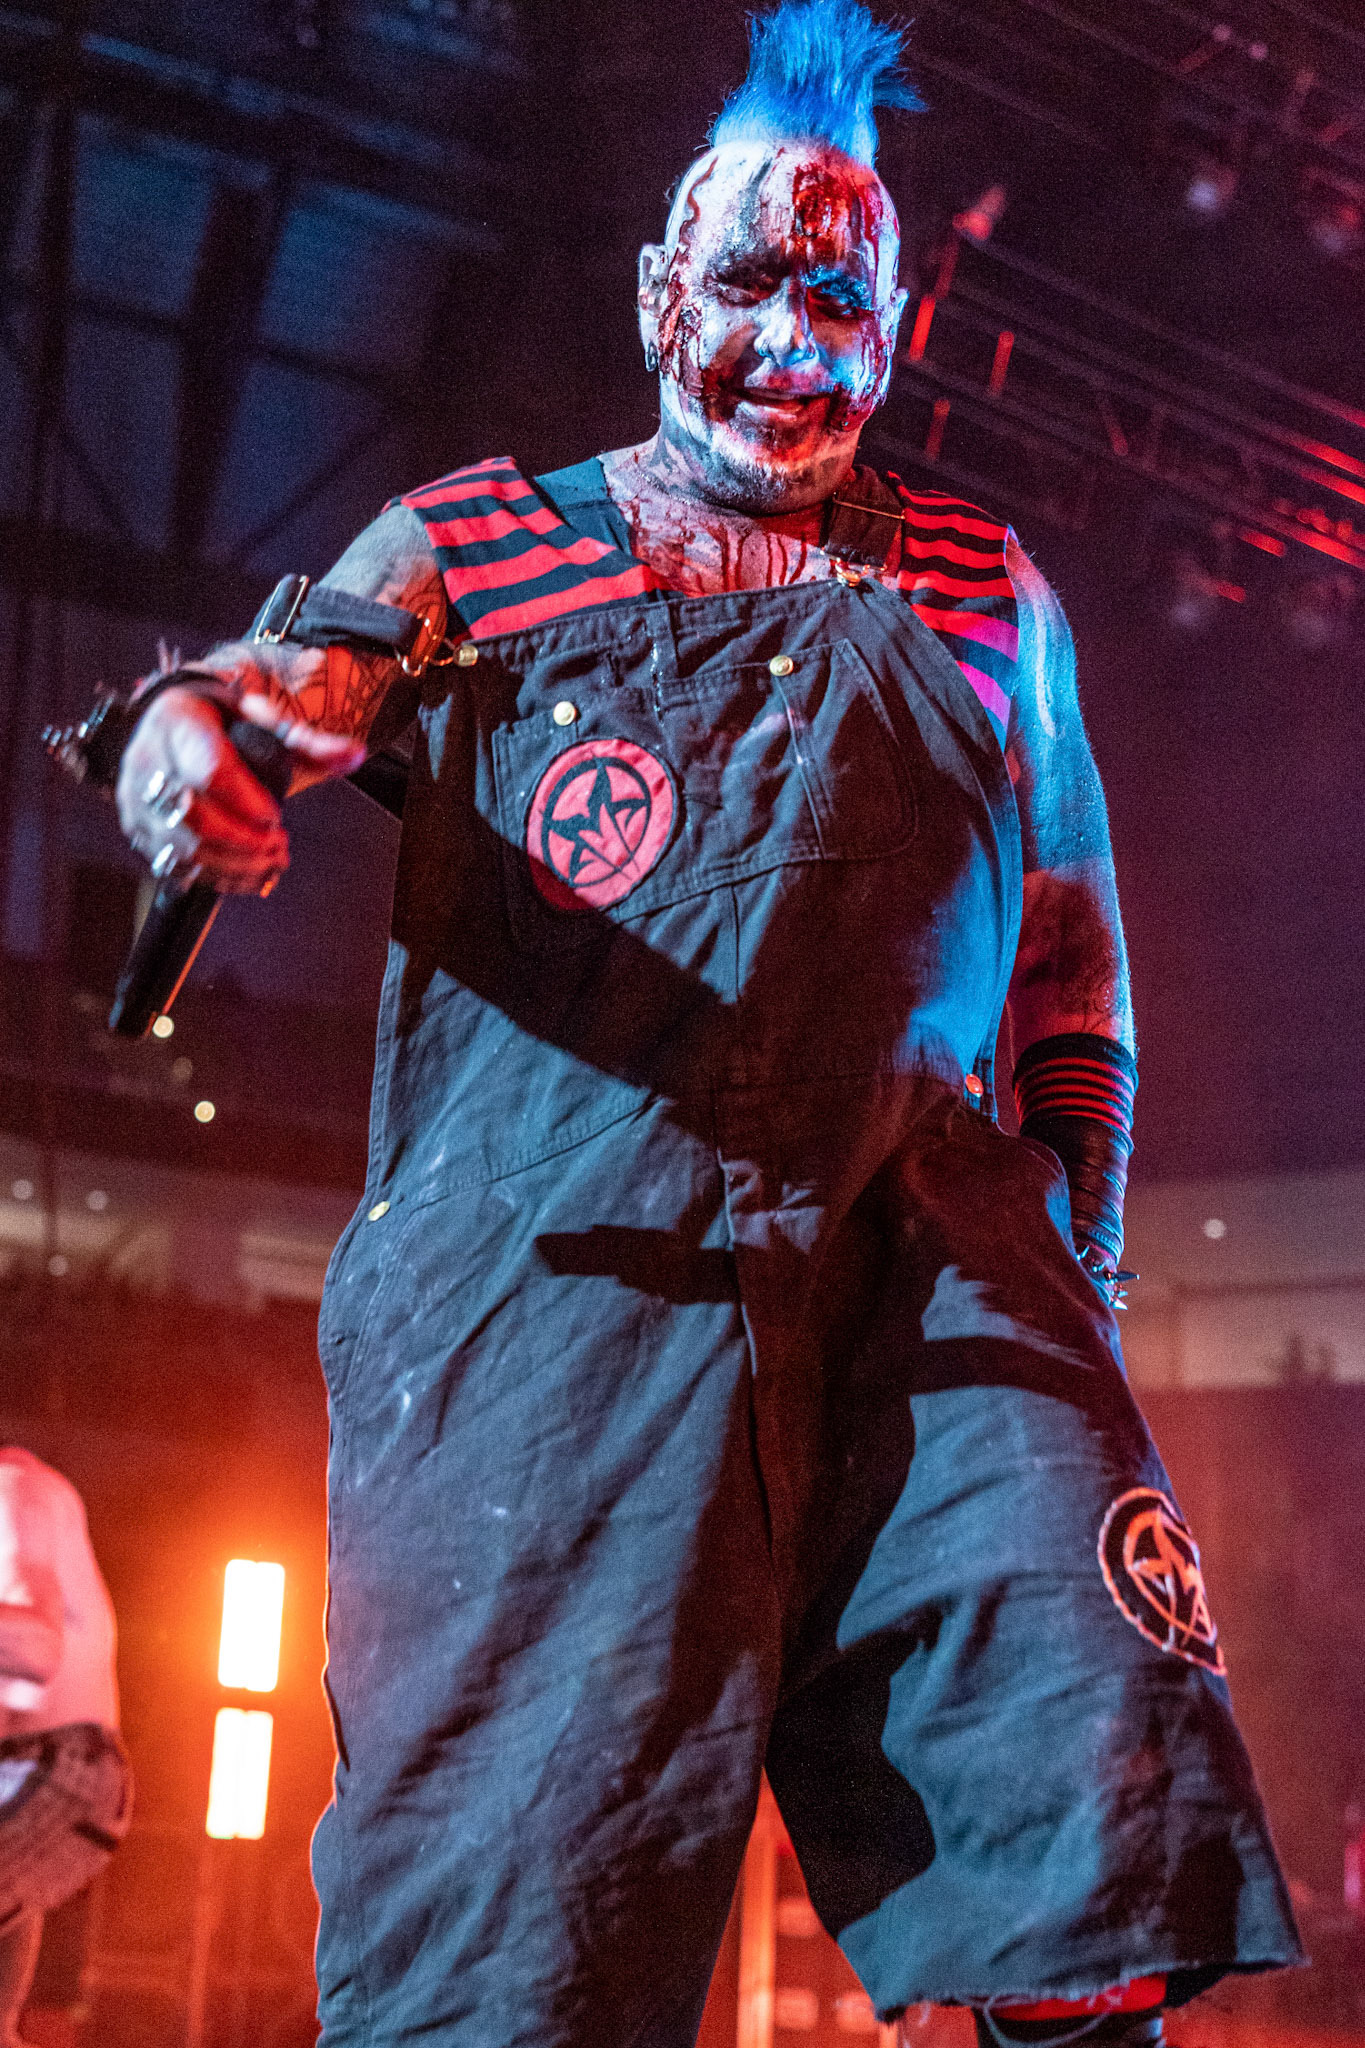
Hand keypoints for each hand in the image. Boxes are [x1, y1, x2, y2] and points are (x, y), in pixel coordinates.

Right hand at [116, 685, 362, 895]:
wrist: (171, 725)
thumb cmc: (220, 723)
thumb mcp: (261, 719)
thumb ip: (308, 741)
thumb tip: (354, 755)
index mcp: (178, 724)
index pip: (209, 770)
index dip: (247, 800)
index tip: (275, 815)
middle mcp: (148, 761)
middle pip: (194, 816)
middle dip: (244, 840)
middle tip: (278, 844)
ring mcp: (138, 800)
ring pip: (183, 847)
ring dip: (234, 864)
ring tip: (271, 862)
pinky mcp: (140, 831)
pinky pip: (176, 866)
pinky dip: (218, 878)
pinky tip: (250, 876)